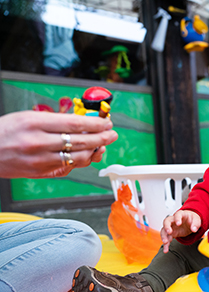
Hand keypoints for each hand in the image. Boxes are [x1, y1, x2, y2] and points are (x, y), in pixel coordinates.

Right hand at [0, 111, 117, 178]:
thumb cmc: (5, 131)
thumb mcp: (28, 117)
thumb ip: (55, 120)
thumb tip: (84, 122)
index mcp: (34, 123)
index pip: (74, 124)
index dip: (95, 124)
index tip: (107, 122)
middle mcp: (38, 142)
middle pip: (80, 141)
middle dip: (102, 137)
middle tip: (112, 134)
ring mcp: (40, 160)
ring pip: (78, 157)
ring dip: (95, 151)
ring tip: (103, 144)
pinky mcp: (41, 172)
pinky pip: (69, 168)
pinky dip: (82, 161)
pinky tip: (89, 154)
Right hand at [160, 210, 201, 252]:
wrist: (190, 222)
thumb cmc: (192, 219)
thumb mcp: (196, 220)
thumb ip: (195, 224)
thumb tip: (194, 229)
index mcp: (181, 214)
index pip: (177, 215)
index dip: (177, 218)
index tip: (178, 223)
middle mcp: (173, 220)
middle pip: (166, 221)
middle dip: (167, 227)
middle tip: (169, 232)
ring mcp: (171, 227)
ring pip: (164, 230)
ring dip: (164, 236)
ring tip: (166, 243)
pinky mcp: (171, 233)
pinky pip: (167, 238)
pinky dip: (166, 244)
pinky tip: (166, 249)